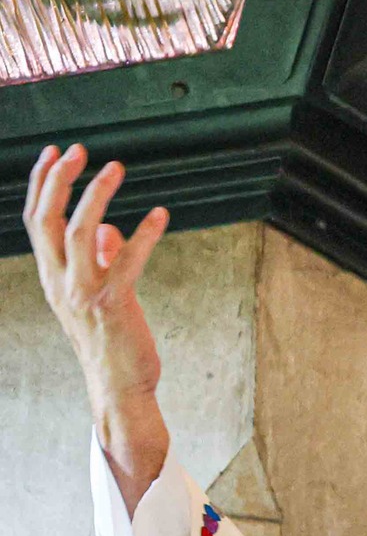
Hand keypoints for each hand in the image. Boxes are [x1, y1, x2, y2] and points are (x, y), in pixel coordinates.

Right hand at [25, 144, 171, 510]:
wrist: (119, 386)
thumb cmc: (111, 338)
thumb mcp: (97, 295)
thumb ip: (102, 260)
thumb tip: (111, 230)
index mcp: (51, 275)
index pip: (35, 220)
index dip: (41, 184)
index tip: (54, 152)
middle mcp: (59, 282)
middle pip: (47, 220)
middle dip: (59, 180)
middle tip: (78, 149)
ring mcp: (84, 294)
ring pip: (81, 234)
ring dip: (97, 197)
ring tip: (116, 168)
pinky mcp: (114, 305)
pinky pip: (127, 262)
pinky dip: (143, 235)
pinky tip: (161, 214)